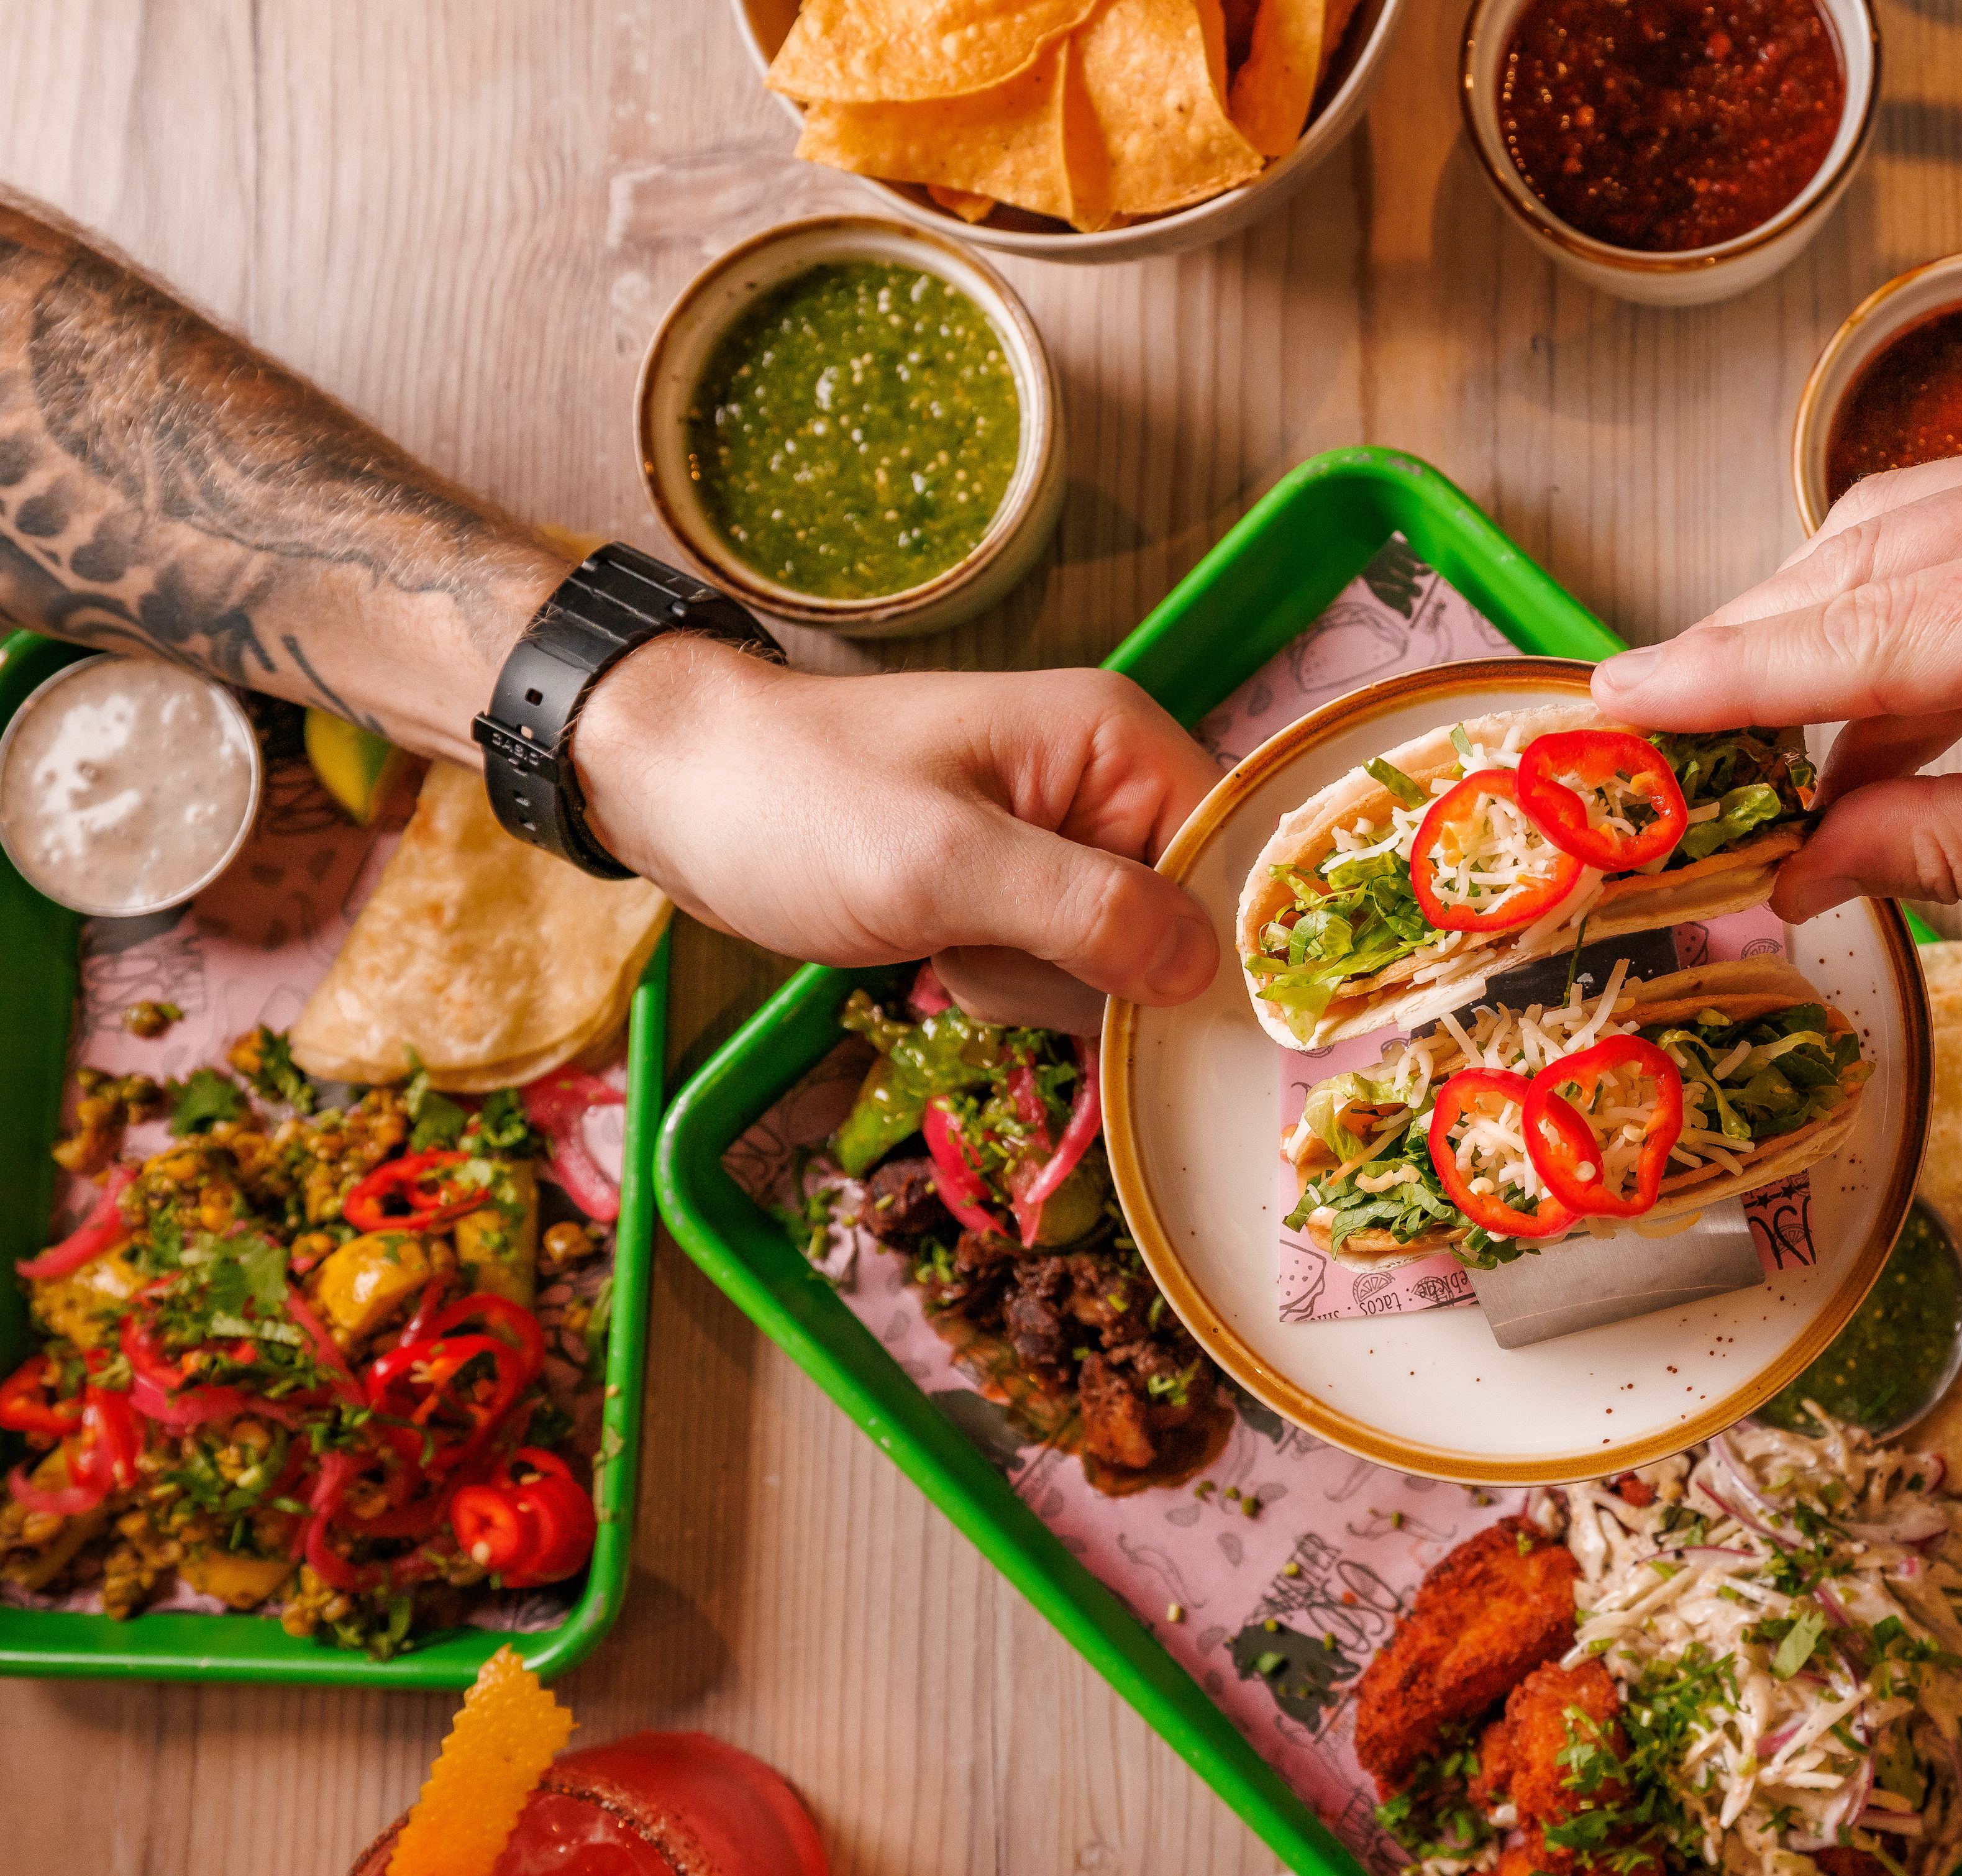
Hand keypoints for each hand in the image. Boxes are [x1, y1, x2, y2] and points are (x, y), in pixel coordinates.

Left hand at [577, 641, 1222, 1019]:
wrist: (678, 792)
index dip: (1215, 945)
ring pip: (1126, 965)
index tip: (1149, 1002)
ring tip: (953, 946)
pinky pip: (1068, 972)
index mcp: (1120, 744)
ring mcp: (1071, 840)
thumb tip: (1204, 973)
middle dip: (1097, 972)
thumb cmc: (796, 805)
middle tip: (992, 949)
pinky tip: (945, 957)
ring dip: (1041, 987)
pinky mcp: (1026, 891)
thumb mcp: (939, 862)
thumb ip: (1084, 913)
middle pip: (1186, 924)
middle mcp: (1114, 785)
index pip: (1240, 858)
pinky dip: (1010, 986)